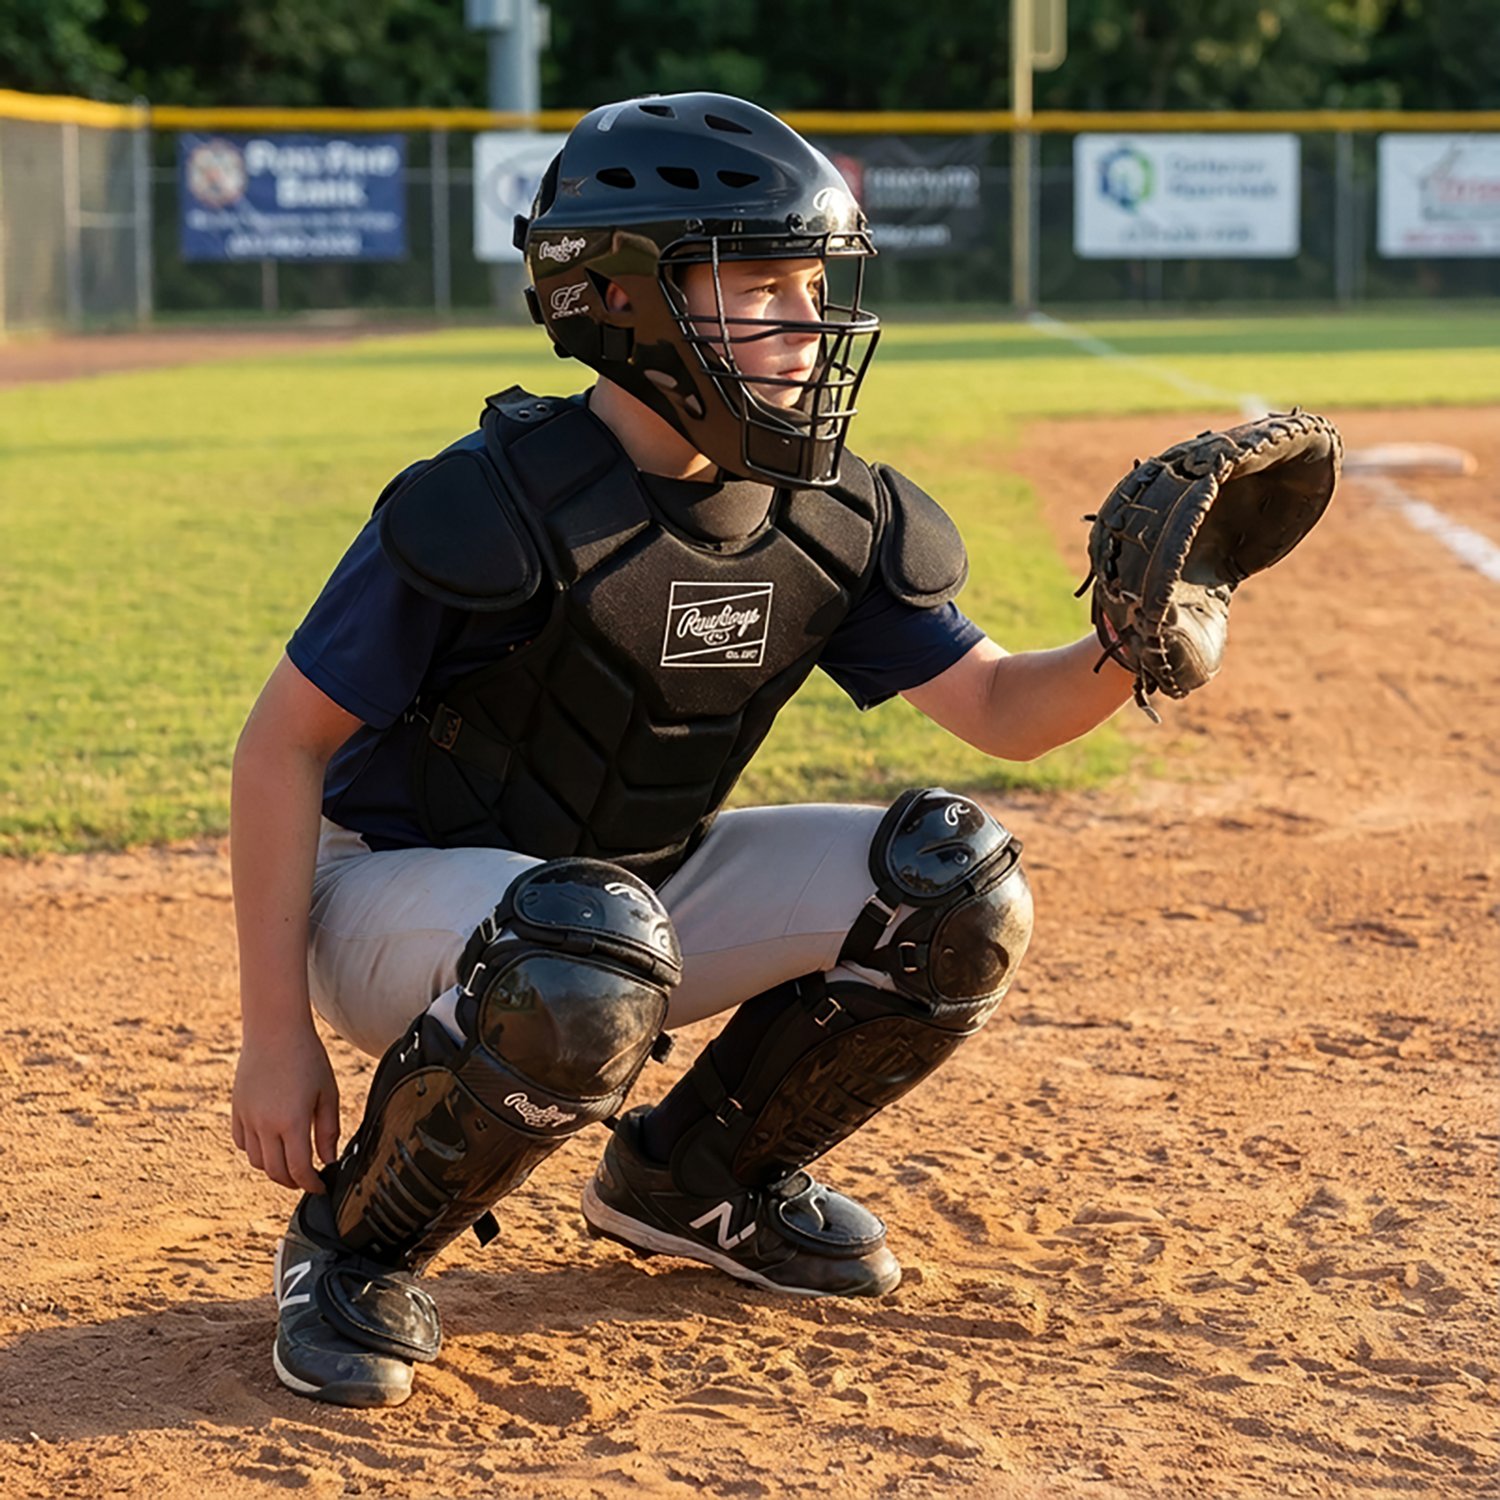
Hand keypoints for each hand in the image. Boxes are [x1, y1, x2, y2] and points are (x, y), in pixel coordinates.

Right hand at [232, 1025, 339, 1193]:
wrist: (275, 1030)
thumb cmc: (307, 1058)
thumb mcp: (327, 1093)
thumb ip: (328, 1130)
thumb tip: (328, 1160)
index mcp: (291, 1122)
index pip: (298, 1169)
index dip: (311, 1184)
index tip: (320, 1187)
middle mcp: (265, 1124)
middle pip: (275, 1171)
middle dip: (293, 1181)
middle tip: (307, 1179)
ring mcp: (247, 1118)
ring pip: (256, 1161)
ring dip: (274, 1168)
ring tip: (290, 1162)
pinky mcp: (237, 1110)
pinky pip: (242, 1143)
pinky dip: (256, 1151)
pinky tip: (271, 1143)